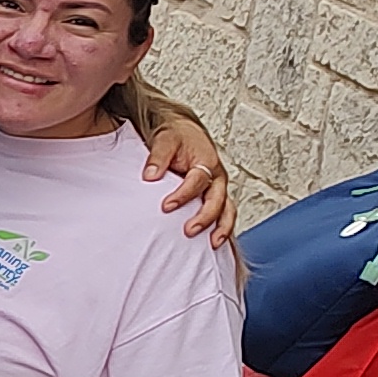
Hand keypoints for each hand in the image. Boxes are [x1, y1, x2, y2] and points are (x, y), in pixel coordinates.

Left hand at [140, 110, 231, 242]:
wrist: (185, 132)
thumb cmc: (177, 137)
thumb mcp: (165, 140)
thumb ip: (158, 157)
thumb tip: (150, 175)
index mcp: (206, 162)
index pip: (197, 181)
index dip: (183, 195)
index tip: (166, 206)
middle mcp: (217, 177)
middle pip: (218, 199)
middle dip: (205, 217)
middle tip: (189, 231)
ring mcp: (219, 188)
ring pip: (227, 210)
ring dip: (222, 227)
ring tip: (212, 244)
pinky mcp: (217, 197)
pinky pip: (225, 215)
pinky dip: (223, 228)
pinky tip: (213, 243)